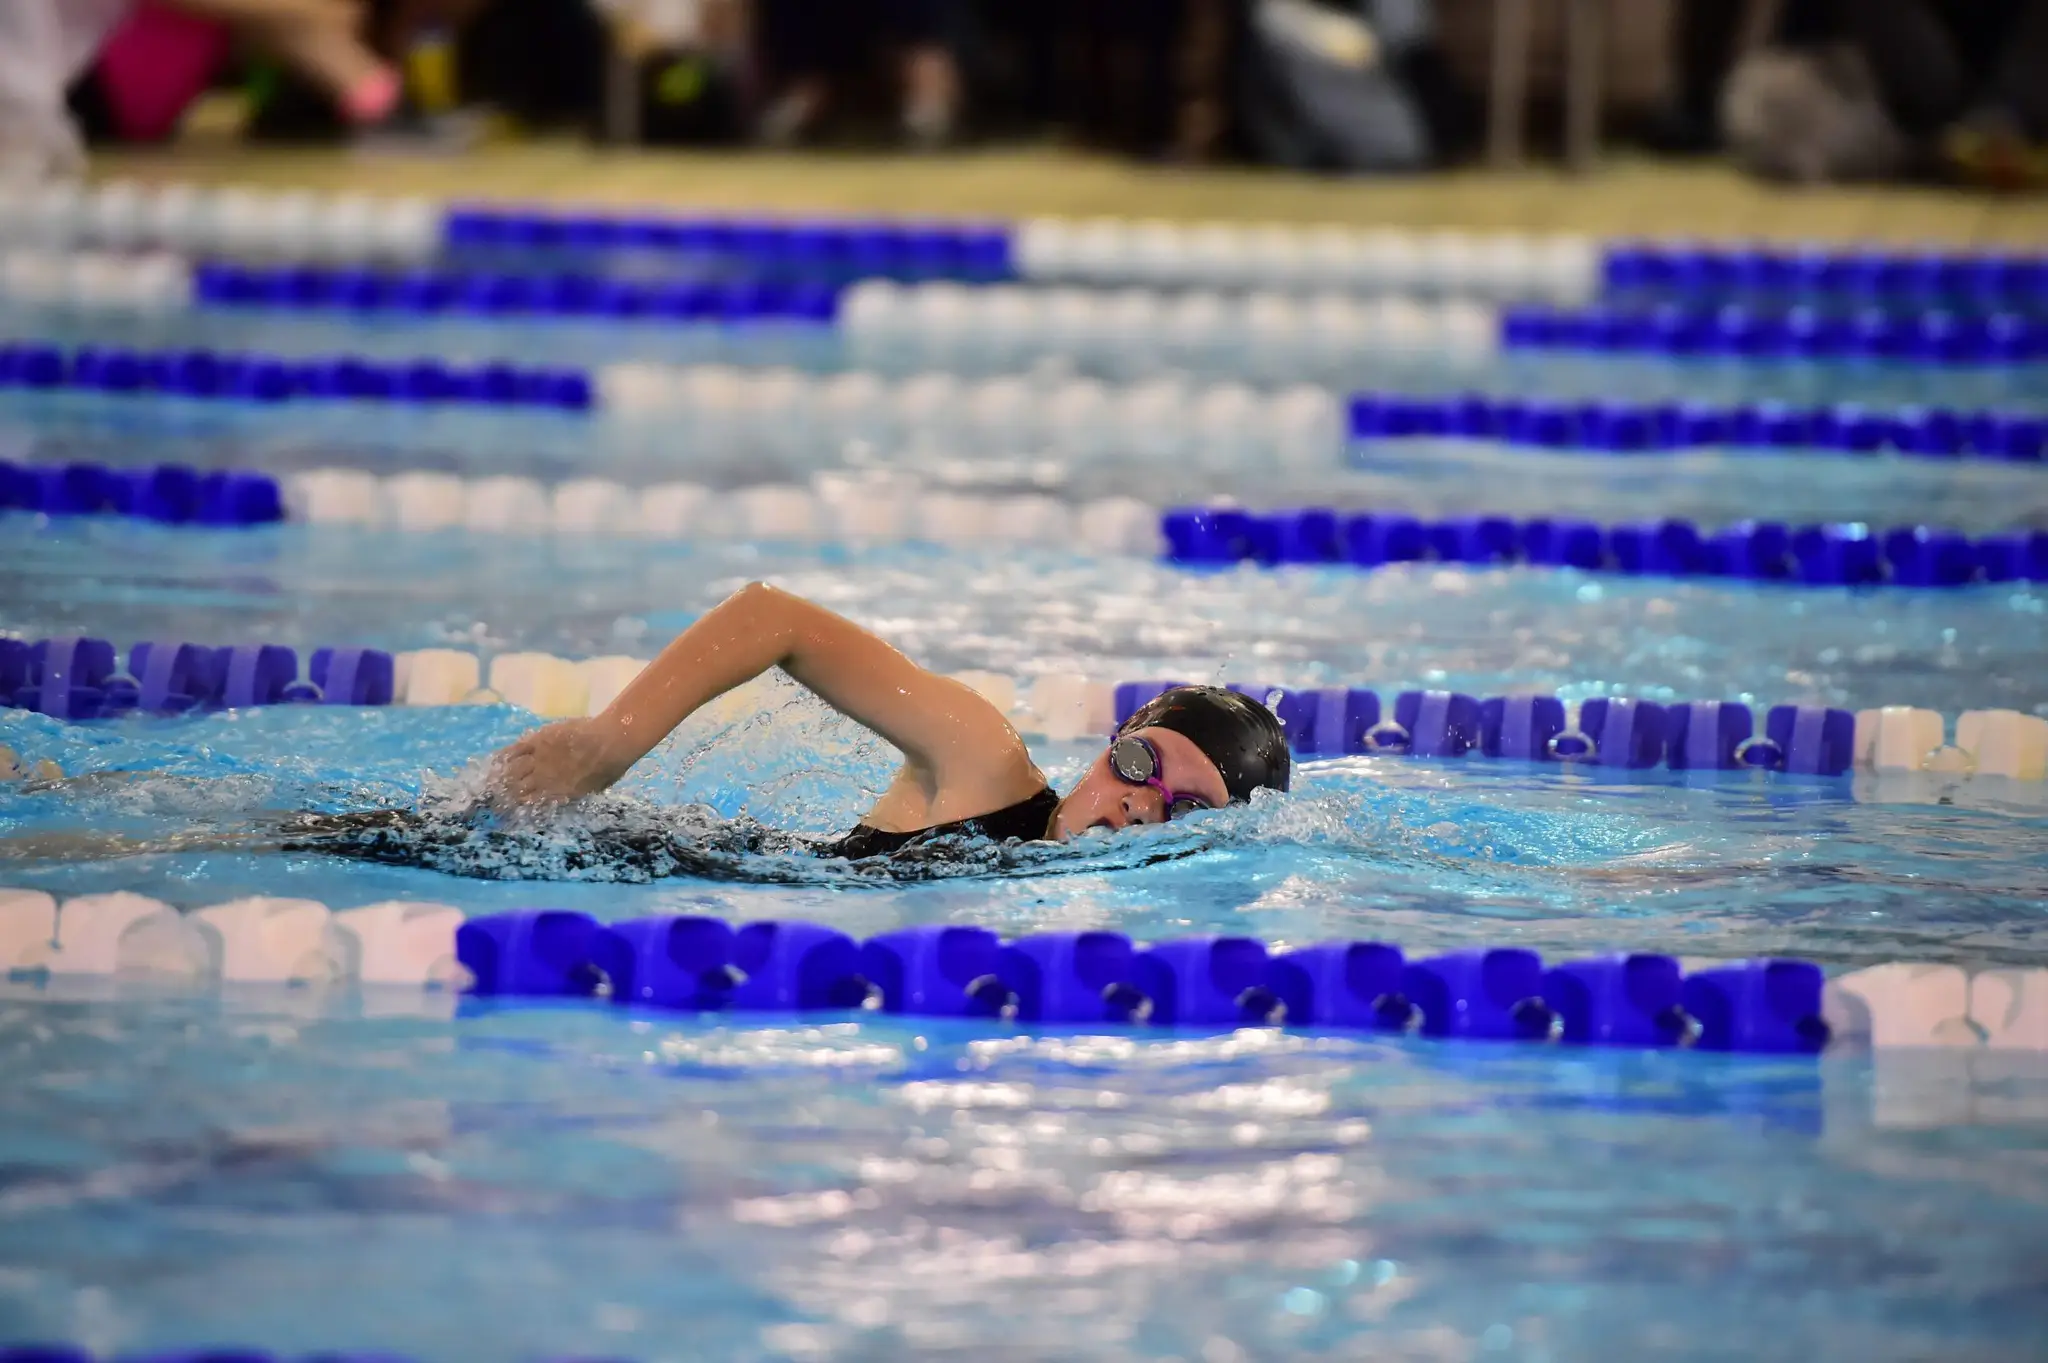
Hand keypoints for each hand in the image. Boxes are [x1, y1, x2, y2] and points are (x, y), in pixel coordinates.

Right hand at [488, 717, 633, 808]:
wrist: (610, 742)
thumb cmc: (609, 768)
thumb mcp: (591, 790)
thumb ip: (572, 794)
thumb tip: (561, 798)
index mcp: (556, 795)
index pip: (528, 806)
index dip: (513, 811)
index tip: (503, 816)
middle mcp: (543, 780)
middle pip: (514, 791)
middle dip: (500, 799)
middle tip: (489, 803)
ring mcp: (539, 759)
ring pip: (511, 772)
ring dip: (499, 779)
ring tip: (488, 784)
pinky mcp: (538, 740)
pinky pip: (515, 749)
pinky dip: (503, 756)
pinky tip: (494, 761)